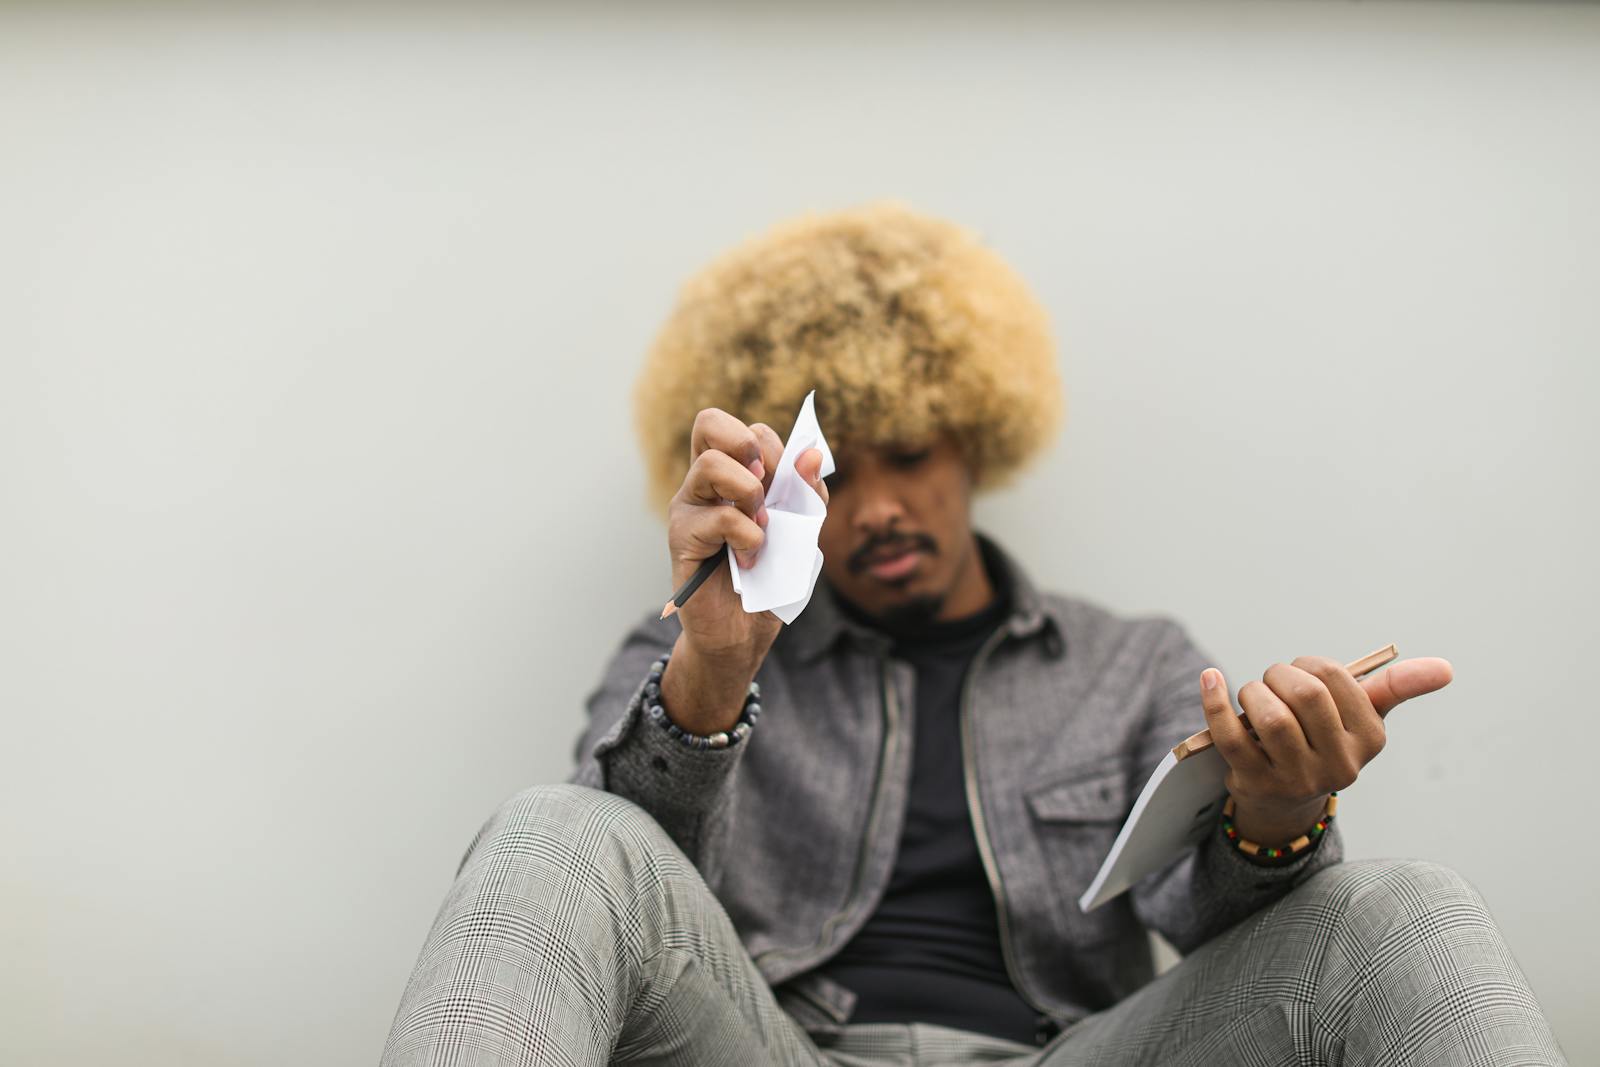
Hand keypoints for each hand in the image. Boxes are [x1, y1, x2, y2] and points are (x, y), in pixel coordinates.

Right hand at [661, 408, 828, 732]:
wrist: (743, 634)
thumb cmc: (770, 580)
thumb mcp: (802, 532)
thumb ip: (807, 494)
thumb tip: (813, 453)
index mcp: (731, 476)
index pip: (742, 428)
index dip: (772, 444)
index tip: (788, 480)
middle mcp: (704, 485)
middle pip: (709, 422)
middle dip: (753, 448)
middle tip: (767, 485)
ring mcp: (688, 508)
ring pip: (711, 464)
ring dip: (751, 493)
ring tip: (762, 526)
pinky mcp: (681, 538)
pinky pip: (720, 518)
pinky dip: (749, 537)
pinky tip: (751, 559)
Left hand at [1199, 655, 1453, 844]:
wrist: (1285, 800)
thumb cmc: (1323, 740)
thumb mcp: (1362, 716)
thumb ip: (1397, 687)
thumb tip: (1446, 667)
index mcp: (1369, 741)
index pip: (1337, 679)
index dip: (1310, 665)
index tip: (1302, 672)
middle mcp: (1338, 766)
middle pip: (1305, 695)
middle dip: (1281, 675)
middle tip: (1273, 681)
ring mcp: (1295, 779)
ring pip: (1269, 716)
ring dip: (1253, 691)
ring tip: (1253, 695)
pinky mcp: (1255, 784)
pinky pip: (1230, 736)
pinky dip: (1214, 701)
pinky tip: (1210, 679)